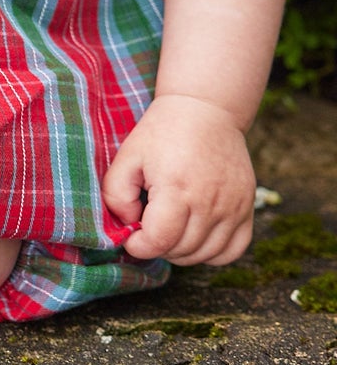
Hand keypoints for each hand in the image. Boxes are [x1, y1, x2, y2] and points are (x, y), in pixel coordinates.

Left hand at [102, 94, 255, 266]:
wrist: (205, 109)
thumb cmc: (162, 133)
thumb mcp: (127, 157)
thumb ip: (116, 195)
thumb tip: (129, 226)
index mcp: (177, 187)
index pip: (159, 241)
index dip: (139, 246)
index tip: (132, 236)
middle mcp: (210, 201)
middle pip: (182, 250)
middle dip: (158, 246)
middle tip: (149, 227)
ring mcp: (233, 206)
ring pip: (206, 254)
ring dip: (183, 251)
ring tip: (170, 229)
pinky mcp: (248, 206)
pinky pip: (234, 249)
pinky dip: (213, 252)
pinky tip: (196, 235)